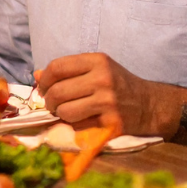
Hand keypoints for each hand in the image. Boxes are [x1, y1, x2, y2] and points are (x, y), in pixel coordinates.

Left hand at [36, 53, 159, 136]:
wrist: (149, 105)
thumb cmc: (118, 85)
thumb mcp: (96, 69)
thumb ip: (68, 70)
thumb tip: (36, 75)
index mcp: (97, 61)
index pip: (57, 67)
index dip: (44, 80)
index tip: (43, 88)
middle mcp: (103, 79)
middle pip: (58, 92)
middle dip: (50, 101)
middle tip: (54, 104)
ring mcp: (108, 102)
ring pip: (65, 111)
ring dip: (61, 115)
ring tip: (68, 112)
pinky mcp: (111, 123)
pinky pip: (79, 126)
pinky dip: (76, 125)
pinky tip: (84, 120)